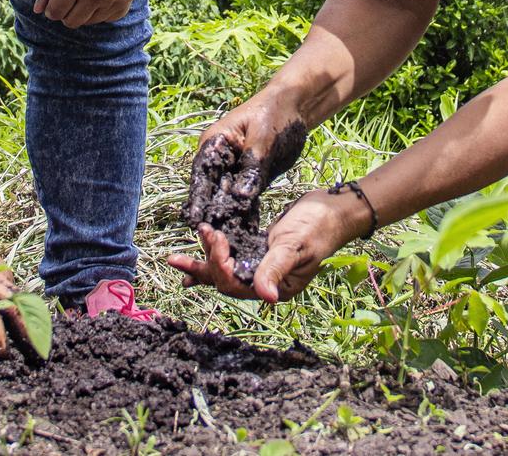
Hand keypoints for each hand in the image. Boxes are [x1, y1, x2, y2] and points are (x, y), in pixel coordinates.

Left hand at [168, 188, 366, 301]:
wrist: (333, 210)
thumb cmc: (318, 228)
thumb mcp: (294, 247)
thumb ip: (275, 269)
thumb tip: (266, 297)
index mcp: (276, 288)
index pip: (237, 284)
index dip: (221, 265)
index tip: (217, 239)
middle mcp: (266, 282)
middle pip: (225, 281)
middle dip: (201, 268)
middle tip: (174, 259)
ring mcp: (261, 266)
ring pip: (225, 270)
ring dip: (202, 262)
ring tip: (175, 260)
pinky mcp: (259, 250)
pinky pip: (232, 257)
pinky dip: (215, 254)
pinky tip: (200, 254)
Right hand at [180, 91, 309, 229]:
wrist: (296, 106)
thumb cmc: (275, 113)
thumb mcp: (264, 139)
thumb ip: (251, 167)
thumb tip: (239, 197)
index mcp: (214, 144)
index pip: (201, 175)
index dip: (196, 199)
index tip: (192, 221)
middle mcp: (220, 160)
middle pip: (211, 191)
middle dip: (211, 215)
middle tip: (210, 242)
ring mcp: (234, 171)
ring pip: (228, 199)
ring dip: (228, 219)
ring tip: (227, 244)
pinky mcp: (250, 179)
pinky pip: (246, 200)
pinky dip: (246, 214)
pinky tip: (246, 234)